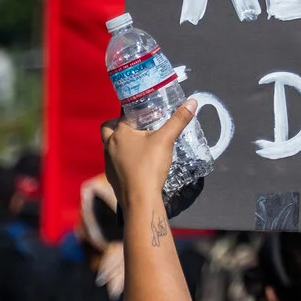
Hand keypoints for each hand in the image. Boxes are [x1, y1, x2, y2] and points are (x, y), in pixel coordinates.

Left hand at [100, 100, 196, 215]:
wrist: (140, 199)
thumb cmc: (150, 166)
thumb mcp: (166, 140)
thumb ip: (179, 120)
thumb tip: (192, 101)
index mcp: (119, 134)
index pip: (121, 116)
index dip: (133, 113)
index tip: (145, 114)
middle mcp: (109, 146)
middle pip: (107, 129)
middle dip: (118, 126)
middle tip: (135, 128)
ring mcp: (108, 163)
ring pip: (110, 147)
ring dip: (120, 144)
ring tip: (139, 145)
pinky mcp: (111, 177)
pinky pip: (114, 162)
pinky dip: (123, 160)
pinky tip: (137, 164)